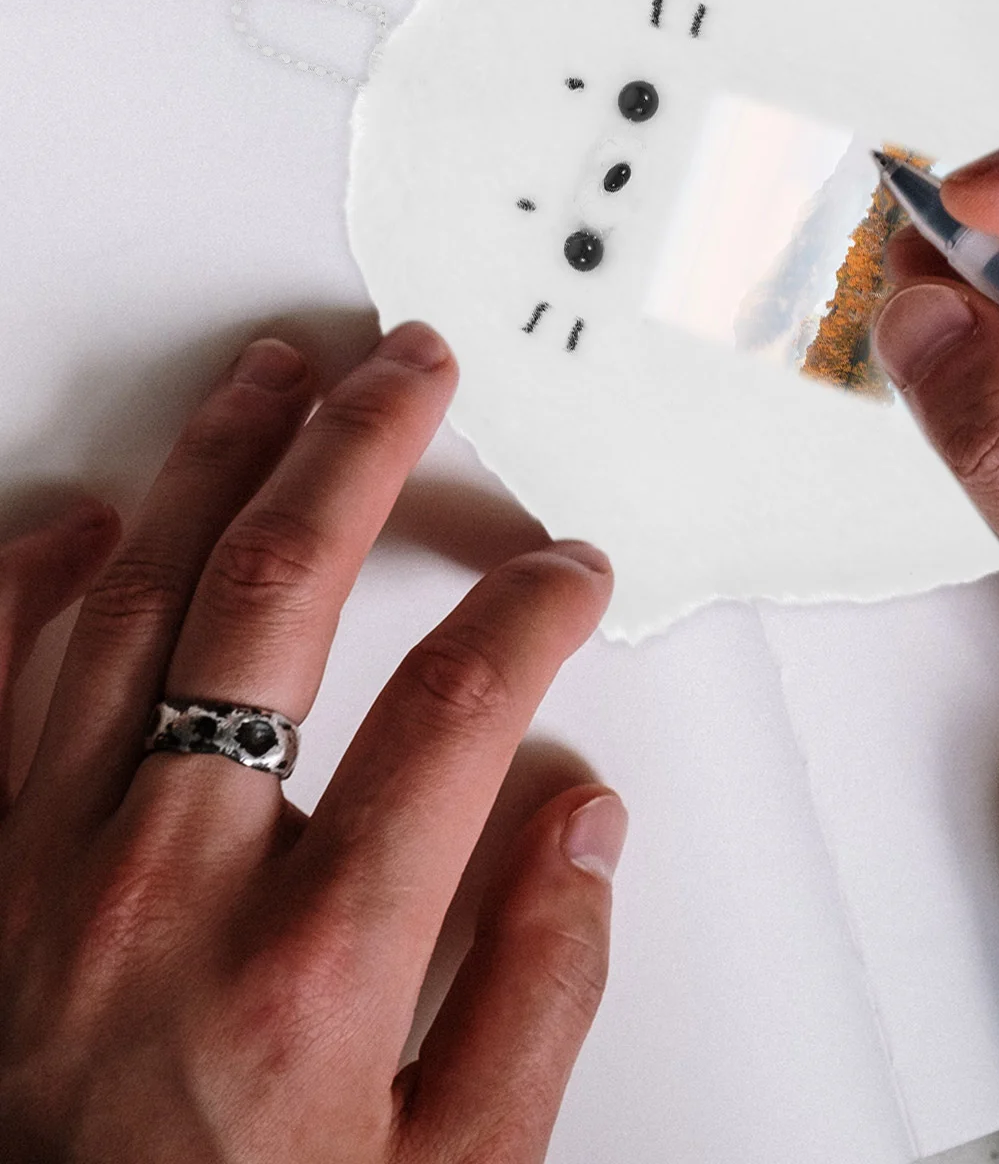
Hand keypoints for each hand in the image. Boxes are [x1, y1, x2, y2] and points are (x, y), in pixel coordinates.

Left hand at [0, 323, 623, 1161]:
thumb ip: (539, 990)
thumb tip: (579, 828)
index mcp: (311, 969)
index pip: (452, 712)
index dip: (527, 613)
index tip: (563, 577)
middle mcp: (164, 892)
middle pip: (275, 599)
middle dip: (359, 456)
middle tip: (407, 374)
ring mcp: (41, 874)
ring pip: (129, 604)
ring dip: (212, 468)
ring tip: (273, 382)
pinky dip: (37, 581)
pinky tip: (90, 516)